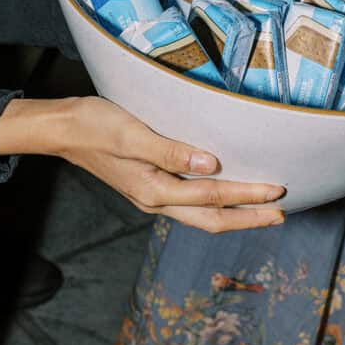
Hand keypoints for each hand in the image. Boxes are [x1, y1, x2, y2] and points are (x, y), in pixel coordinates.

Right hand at [0, 96, 284, 231]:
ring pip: (202, 213)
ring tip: (263, 209)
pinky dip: (216, 202)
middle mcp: (156, 199)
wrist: (62, 128)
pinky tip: (226, 193)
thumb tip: (212, 164)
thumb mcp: (132, 135)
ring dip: (235, 212)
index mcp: (154, 190)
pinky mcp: (151, 184)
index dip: (248, 196)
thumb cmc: (94, 126)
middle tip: (282, 214)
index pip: (213, 197)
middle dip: (248, 217)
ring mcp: (154, 194)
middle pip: (212, 218)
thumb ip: (171, 151)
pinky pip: (192, 202)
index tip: (278, 192)